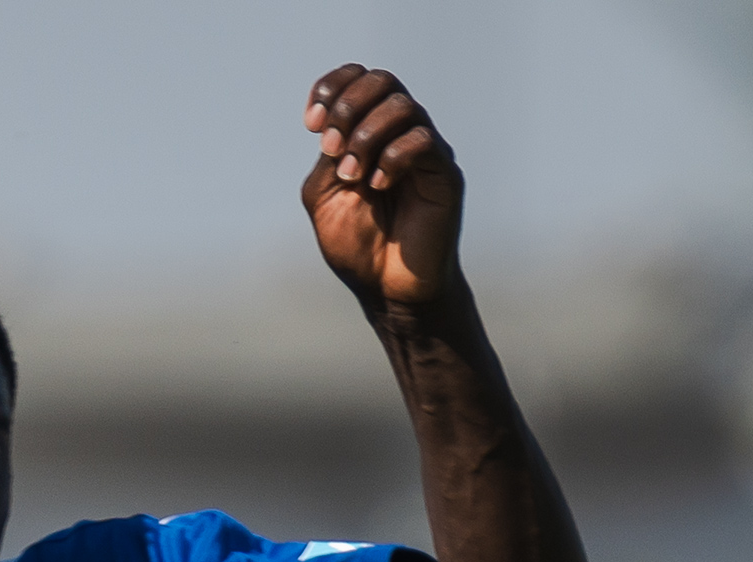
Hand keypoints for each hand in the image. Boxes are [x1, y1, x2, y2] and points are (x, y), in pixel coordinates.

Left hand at [303, 65, 462, 314]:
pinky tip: (378, 186)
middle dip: (348, 107)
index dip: (332, 86)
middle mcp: (398, 134)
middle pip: (381, 81)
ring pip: (402, 106)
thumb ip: (326, 160)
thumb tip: (332, 128)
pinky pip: (421, 140)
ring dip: (367, 135)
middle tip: (332, 146)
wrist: (388, 290)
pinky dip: (392, 157)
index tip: (310, 121)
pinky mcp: (442, 173)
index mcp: (368, 133)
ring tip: (354, 175)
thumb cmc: (358, 247)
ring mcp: (424, 151)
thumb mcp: (325, 199)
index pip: (358, 79)